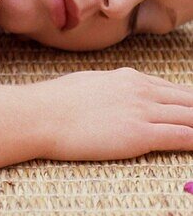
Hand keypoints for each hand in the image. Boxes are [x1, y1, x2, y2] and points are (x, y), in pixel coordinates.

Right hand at [34, 67, 192, 160]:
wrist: (38, 115)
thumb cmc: (53, 102)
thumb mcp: (88, 84)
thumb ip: (112, 89)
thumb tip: (119, 95)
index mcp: (129, 77)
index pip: (175, 91)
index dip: (191, 104)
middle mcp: (141, 90)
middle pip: (190, 103)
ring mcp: (142, 111)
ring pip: (191, 118)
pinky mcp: (140, 134)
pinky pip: (182, 137)